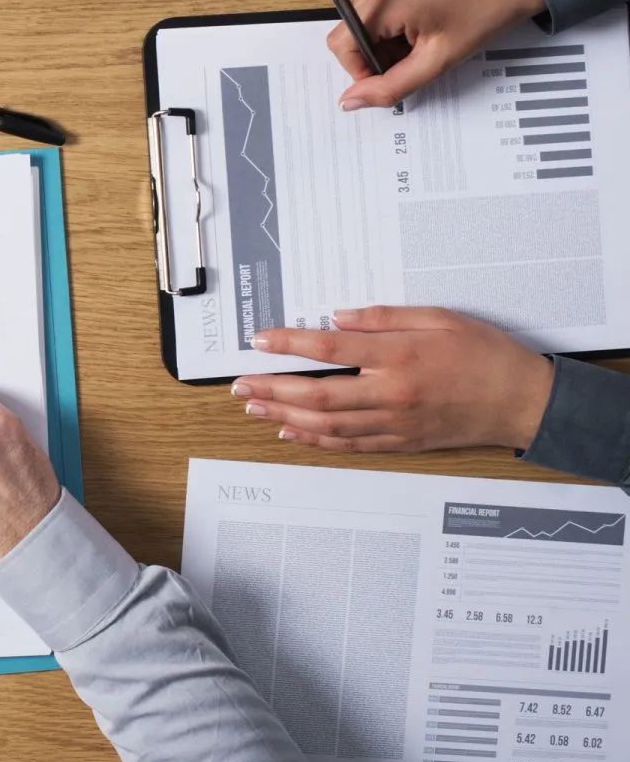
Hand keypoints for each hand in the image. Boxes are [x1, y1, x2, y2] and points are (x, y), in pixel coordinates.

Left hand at [235, 306, 554, 451]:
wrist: (523, 401)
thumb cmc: (484, 354)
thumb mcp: (438, 317)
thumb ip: (384, 318)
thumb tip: (336, 318)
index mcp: (399, 356)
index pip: (330, 348)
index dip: (289, 344)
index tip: (260, 339)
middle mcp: (391, 393)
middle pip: (317, 394)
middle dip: (272, 388)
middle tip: (239, 383)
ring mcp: (395, 423)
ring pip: (326, 424)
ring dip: (284, 416)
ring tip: (254, 406)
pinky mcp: (401, 442)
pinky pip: (349, 444)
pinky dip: (316, 440)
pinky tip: (292, 433)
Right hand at [328, 0, 544, 110]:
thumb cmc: (484, 14)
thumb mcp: (437, 60)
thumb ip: (390, 86)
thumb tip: (348, 102)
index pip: (341, 44)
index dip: (361, 69)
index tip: (393, 74)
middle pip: (349, 31)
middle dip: (375, 52)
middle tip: (414, 55)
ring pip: (360, 19)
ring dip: (383, 37)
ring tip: (420, 36)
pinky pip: (373, 2)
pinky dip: (388, 20)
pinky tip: (418, 20)